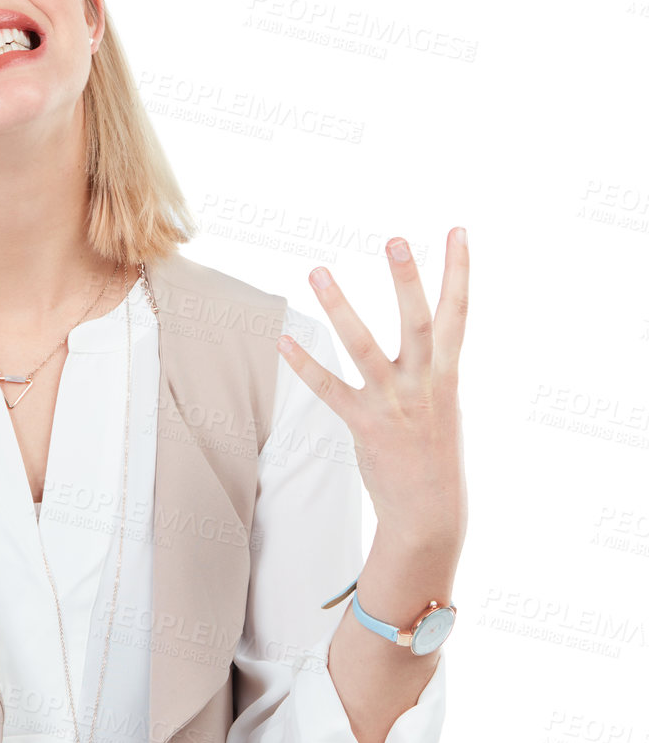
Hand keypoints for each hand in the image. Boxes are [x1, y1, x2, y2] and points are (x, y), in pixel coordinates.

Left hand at [277, 228, 468, 567]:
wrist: (431, 512)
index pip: (459, 312)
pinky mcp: (364, 425)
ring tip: (317, 270)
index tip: (458, 230)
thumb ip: (435, 364)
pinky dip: (304, 364)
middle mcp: (424, 382)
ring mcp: (394, 403)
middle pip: (418, 321)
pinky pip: (329, 389)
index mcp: (447, 372)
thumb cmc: (433, 451)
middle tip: (396, 239)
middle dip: (408, 280)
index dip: (460, 270)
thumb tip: (432, 335)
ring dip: (340, 308)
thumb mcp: (445, 401)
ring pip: (363, 347)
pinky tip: (282, 340)